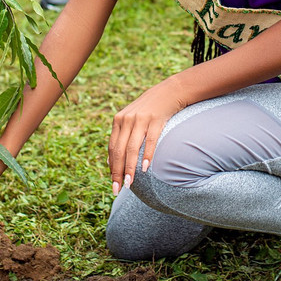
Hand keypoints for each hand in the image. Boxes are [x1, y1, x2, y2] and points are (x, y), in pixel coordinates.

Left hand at [108, 78, 186, 194]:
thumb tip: (111, 162)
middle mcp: (127, 119)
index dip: (112, 167)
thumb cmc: (150, 109)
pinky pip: (150, 141)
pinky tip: (145, 168)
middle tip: (117, 189)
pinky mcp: (155, 119)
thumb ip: (121, 137)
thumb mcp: (131, 118)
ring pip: (131, 148)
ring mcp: (141, 119)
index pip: (112, 148)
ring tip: (129, 183)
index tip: (113, 183)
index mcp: (118, 120)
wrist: (169, 91)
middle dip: (117, 172)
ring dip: (129, 168)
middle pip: (119, 151)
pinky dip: (147, 155)